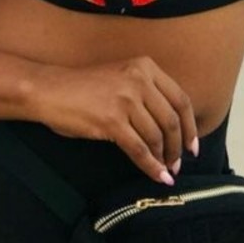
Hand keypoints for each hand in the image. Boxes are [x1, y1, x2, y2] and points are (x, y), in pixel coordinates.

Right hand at [31, 54, 199, 183]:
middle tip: (179, 163)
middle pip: (171, 120)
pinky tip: (156, 176)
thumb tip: (171, 125)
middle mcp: (139, 80)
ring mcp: (126, 100)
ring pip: (156, 136)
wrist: (50, 90)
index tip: (193, 145)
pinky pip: (139, 149)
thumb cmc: (84, 87)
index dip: (190, 126)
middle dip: (178, 146)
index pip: (181, 99)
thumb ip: (146, 92)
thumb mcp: (122, 77)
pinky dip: (150, 166)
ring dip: (164, 158)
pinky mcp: (112, 121)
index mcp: (145, 67)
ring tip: (166, 171)